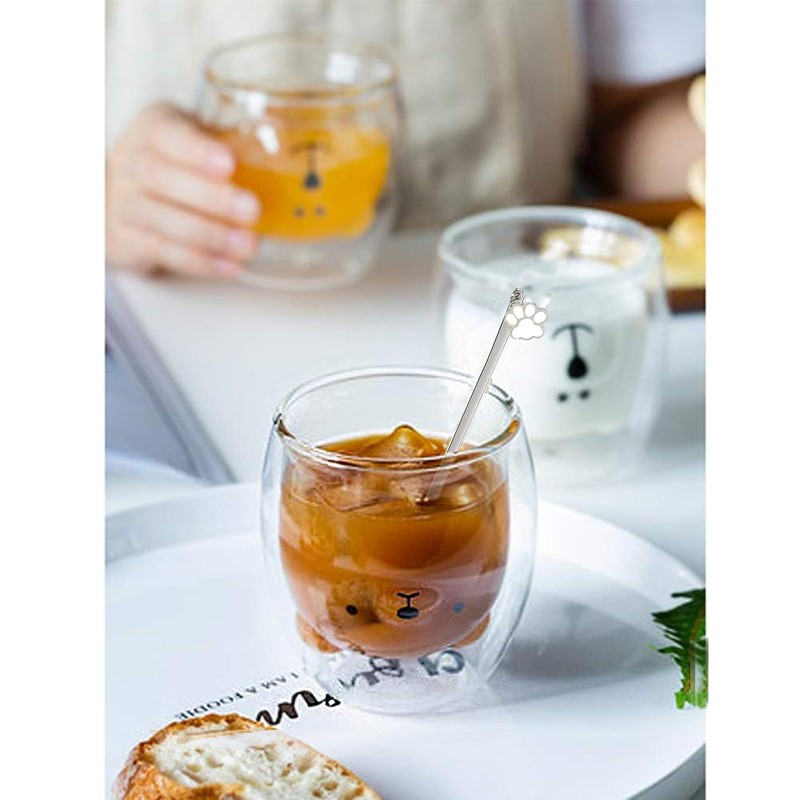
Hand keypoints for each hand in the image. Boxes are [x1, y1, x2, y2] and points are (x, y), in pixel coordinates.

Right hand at [106, 103, 259, 277]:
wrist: (118, 194)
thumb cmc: (175, 163)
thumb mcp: (198, 139)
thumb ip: (231, 143)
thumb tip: (289, 153)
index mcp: (154, 128)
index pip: (167, 134)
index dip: (196, 151)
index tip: (229, 165)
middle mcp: (131, 161)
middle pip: (161, 177)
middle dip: (210, 198)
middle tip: (252, 211)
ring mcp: (123, 203)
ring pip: (160, 219)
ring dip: (209, 235)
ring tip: (247, 245)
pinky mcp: (126, 240)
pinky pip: (162, 251)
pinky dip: (198, 261)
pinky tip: (228, 266)